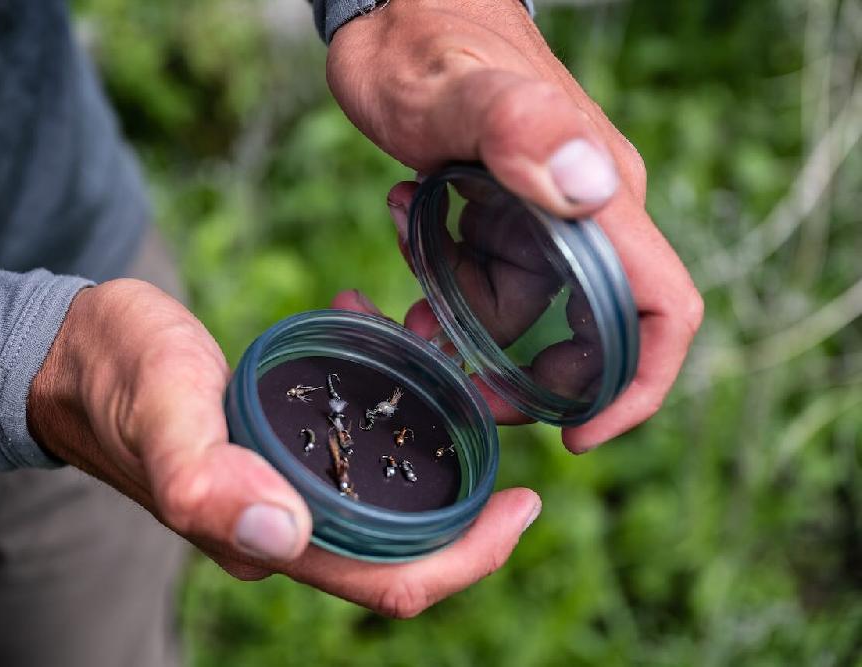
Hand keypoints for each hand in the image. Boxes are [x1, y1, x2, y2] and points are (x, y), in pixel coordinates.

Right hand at [29, 279, 540, 616]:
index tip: (524, 504)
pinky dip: (386, 404)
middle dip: (468, 500)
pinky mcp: (279, 452)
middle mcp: (282, 529)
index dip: (468, 558)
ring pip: (386, 495)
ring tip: (442, 359)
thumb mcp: (161, 410)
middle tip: (503, 428)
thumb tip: (282, 537)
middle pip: (405, 548)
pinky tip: (381, 334)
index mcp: (265, 538)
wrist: (76, 352)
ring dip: (430, 440)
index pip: (389, 582)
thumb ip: (207, 478)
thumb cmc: (115, 375)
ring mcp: (282, 493)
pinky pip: (354, 450)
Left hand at [327, 0, 702, 450]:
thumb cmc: (428, 40)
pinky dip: (443, 280)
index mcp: (601, 201)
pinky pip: (486, 278)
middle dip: (524, 375)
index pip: (662, 311)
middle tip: (456, 379)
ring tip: (404, 277)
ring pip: (521, 312)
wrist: (395, 9)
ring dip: (460, 318)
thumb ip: (520, 127)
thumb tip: (591, 190)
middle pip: (588, 336)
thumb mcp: (458, 88)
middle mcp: (585, 217)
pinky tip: (404, 227)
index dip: (635, 387)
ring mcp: (544, 217)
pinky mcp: (503, 213)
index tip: (578, 434)